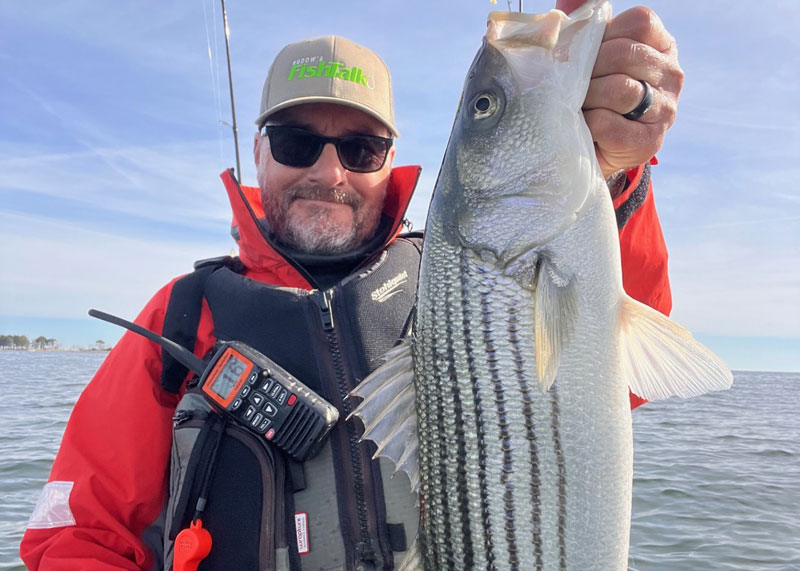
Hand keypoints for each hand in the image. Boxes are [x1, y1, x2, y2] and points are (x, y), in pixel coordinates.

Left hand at [556, 1, 683, 177]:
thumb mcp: (593, 59)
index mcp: (662, 46)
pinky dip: (588, 124)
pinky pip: (609, 123)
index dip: (603, 37)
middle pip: (625, 54)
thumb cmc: (592, 96)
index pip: (639, 23)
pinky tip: (587, 127)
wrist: (595, 149)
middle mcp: (672, 75)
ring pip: (618, 89)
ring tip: (579, 106)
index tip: (586, 56)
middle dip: (588, 69)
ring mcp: (665, 110)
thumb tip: (569, 2)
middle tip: (572, 85)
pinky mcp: (649, 141)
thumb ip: (586, 28)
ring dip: (587, 97)